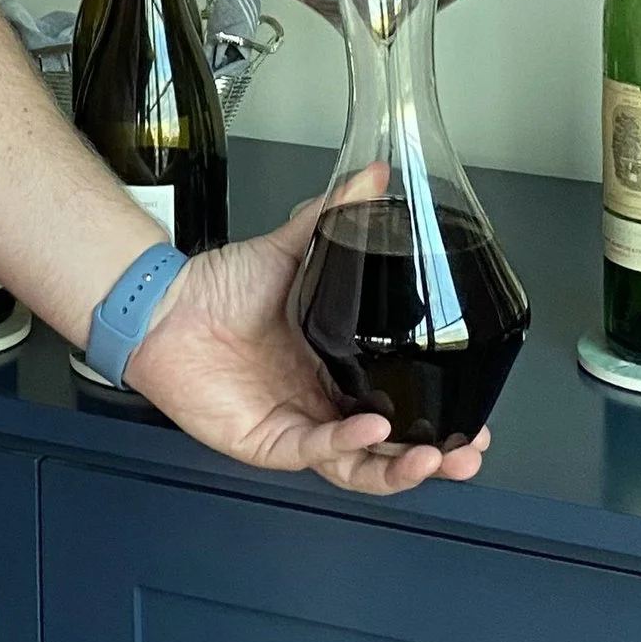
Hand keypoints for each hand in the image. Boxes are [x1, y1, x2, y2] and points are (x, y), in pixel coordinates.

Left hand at [125, 187, 490, 493]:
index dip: (437, 413)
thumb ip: (334, 214)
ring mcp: (296, 425)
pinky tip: (376, 428)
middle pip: (389, 447)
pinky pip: (316, 451)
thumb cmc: (216, 287)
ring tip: (438, 454)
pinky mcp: (266, 442)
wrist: (165, 304)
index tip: (476, 413)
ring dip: (401, 466)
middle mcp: (320, 402)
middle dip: (436, 454)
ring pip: (360, 464)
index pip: (399, 403)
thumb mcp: (289, 247)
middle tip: (470, 447)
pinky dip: (348, 443)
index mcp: (334, 366)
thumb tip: (373, 175)